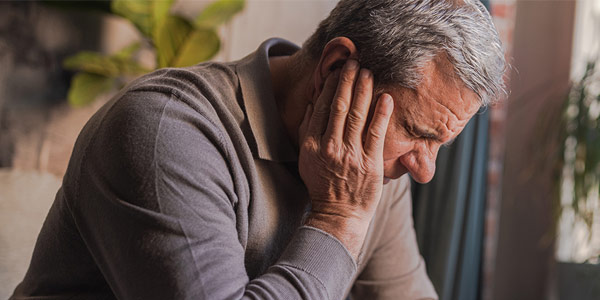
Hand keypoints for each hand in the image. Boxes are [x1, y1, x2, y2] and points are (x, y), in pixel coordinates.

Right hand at [298, 60, 393, 258]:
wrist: (338, 215)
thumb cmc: (323, 186)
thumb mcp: (306, 159)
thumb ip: (307, 131)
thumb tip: (312, 105)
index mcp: (312, 145)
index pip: (321, 108)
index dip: (330, 86)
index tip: (337, 71)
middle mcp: (330, 147)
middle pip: (339, 106)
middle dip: (347, 81)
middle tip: (354, 62)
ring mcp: (350, 155)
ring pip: (356, 115)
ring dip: (363, 90)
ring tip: (368, 72)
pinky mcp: (370, 163)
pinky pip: (376, 133)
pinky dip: (381, 114)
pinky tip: (386, 97)